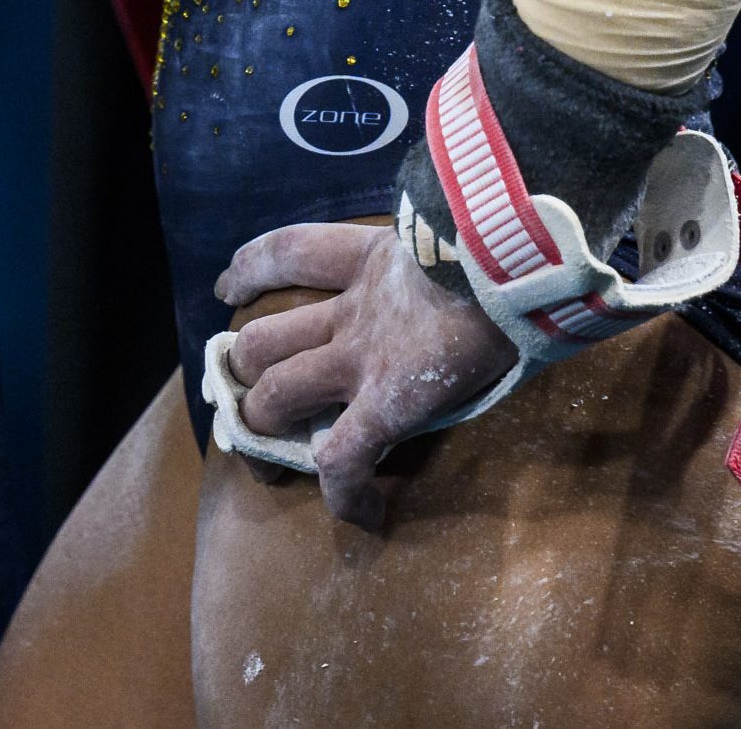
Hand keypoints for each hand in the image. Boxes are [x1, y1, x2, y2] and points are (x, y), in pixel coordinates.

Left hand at [219, 219, 511, 531]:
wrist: (512, 259)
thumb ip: (444, 237)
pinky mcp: (386, 402)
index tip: (227, 287)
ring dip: (264, 422)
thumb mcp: (458, 227)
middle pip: (264, 337)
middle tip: (241, 392)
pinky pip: (346, 458)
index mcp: (371, 258)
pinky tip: (361, 514)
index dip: (252, 266)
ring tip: (266, 447)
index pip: (292, 250)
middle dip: (244, 371)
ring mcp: (362, 357)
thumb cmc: (499, 240)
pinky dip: (346, 492)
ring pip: (278, 393)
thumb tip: (468, 236)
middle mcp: (354, 310)